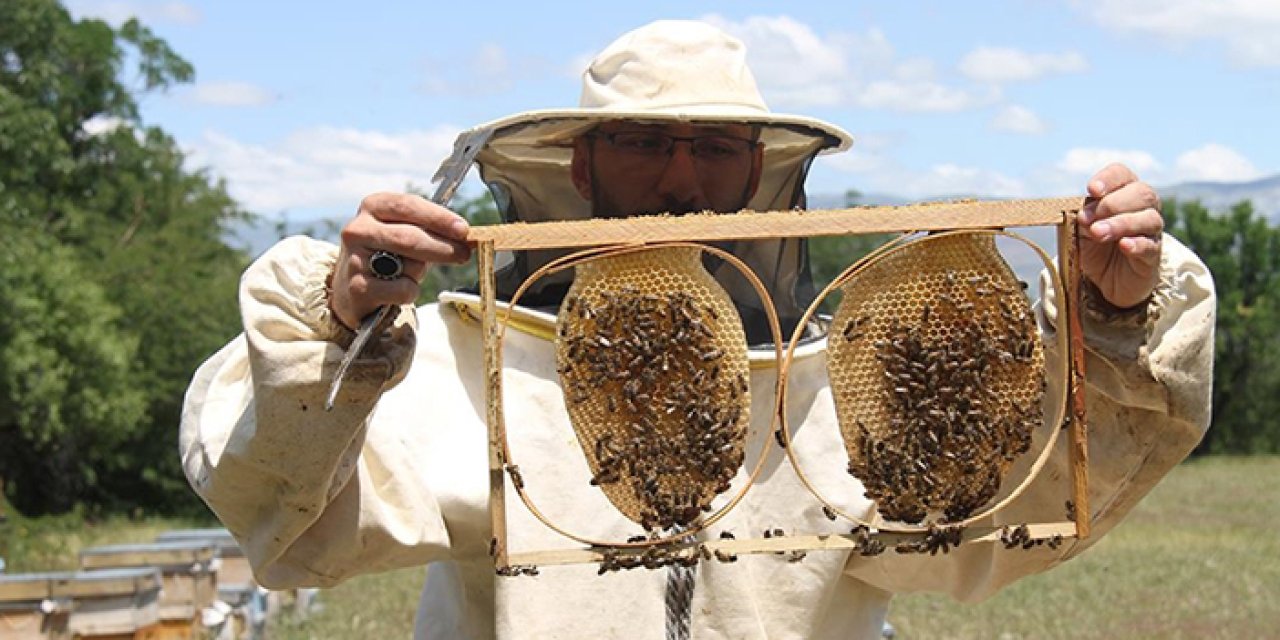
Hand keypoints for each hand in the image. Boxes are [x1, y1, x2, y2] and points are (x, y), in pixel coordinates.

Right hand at [330, 192, 471, 329]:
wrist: (350, 289)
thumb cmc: (386, 255)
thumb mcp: (402, 232)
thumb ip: (431, 230)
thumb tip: (466, 237)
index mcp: (373, 206)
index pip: (409, 206)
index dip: (439, 218)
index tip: (463, 230)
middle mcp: (359, 229)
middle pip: (411, 237)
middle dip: (443, 247)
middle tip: (464, 254)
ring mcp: (355, 259)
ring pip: (410, 265)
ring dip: (421, 271)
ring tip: (410, 271)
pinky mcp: (357, 288)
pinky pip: (403, 289)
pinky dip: (410, 291)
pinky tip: (398, 289)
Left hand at [1078, 164, 1162, 308]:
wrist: (1105, 279)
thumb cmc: (1094, 246)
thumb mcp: (1080, 229)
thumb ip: (1082, 218)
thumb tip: (1083, 213)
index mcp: (1123, 193)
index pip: (1122, 175)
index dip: (1109, 179)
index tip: (1091, 190)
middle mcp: (1143, 207)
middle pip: (1141, 193)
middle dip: (1112, 203)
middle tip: (1087, 219)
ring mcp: (1151, 231)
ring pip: (1148, 218)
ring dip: (1121, 223)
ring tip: (1098, 233)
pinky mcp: (1153, 255)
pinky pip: (1150, 245)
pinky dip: (1137, 244)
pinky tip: (1123, 245)